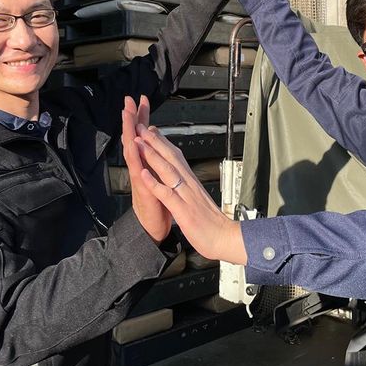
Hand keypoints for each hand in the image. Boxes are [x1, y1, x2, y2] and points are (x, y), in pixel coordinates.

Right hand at [122, 96, 170, 243]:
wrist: (154, 226)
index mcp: (146, 161)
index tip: (142, 99)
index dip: (142, 116)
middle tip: (128, 100)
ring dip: (128, 132)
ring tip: (126, 115)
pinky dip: (134, 157)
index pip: (143, 134)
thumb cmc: (157, 201)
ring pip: (132, 149)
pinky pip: (137, 169)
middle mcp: (140, 165)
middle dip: (131, 117)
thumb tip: (152, 136)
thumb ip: (154, 155)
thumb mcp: (156, 175)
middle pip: (134, 136)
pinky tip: (132, 145)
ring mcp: (139, 175)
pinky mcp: (142, 187)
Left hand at [134, 124, 246, 264]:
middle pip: (171, 158)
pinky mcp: (183, 210)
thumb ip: (190, 188)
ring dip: (152, 155)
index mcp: (192, 183)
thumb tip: (183, 179)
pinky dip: (154, 183)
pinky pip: (167, 194)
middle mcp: (189, 185)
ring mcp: (186, 196)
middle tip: (141, 127)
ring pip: (167, 171)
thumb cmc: (212, 223)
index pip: (176, 157)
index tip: (151, 131)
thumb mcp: (198, 200)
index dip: (163, 143)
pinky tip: (144, 175)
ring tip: (139, 142)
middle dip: (154, 141)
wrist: (226, 238)